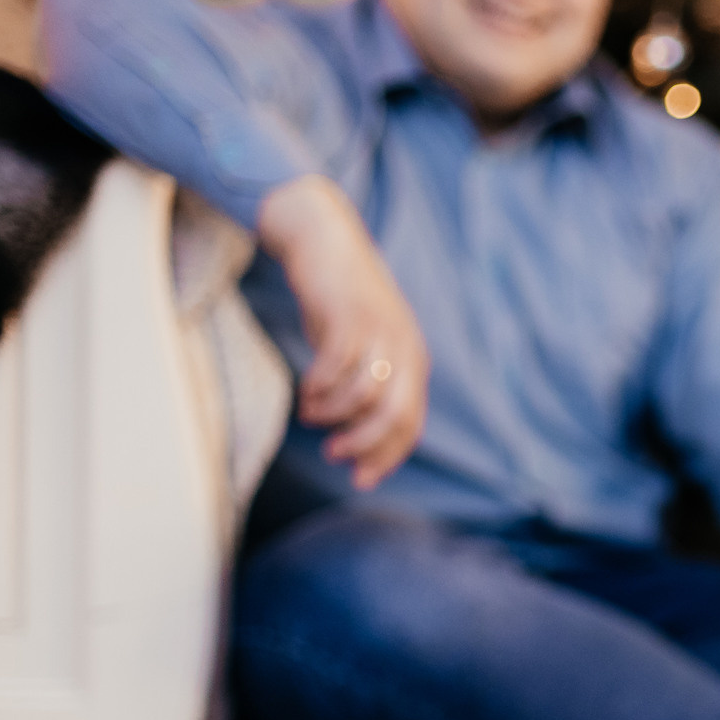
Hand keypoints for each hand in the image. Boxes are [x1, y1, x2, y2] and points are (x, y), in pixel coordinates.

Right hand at [256, 174, 428, 489]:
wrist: (325, 241)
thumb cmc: (340, 304)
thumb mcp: (362, 349)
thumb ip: (366, 387)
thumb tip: (351, 438)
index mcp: (413, 361)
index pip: (410, 424)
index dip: (386, 456)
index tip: (358, 478)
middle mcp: (404, 348)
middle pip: (394, 415)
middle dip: (364, 443)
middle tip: (333, 453)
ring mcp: (379, 331)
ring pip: (364, 394)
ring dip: (334, 414)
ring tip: (311, 415)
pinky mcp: (349, 316)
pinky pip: (337, 366)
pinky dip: (319, 386)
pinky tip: (306, 390)